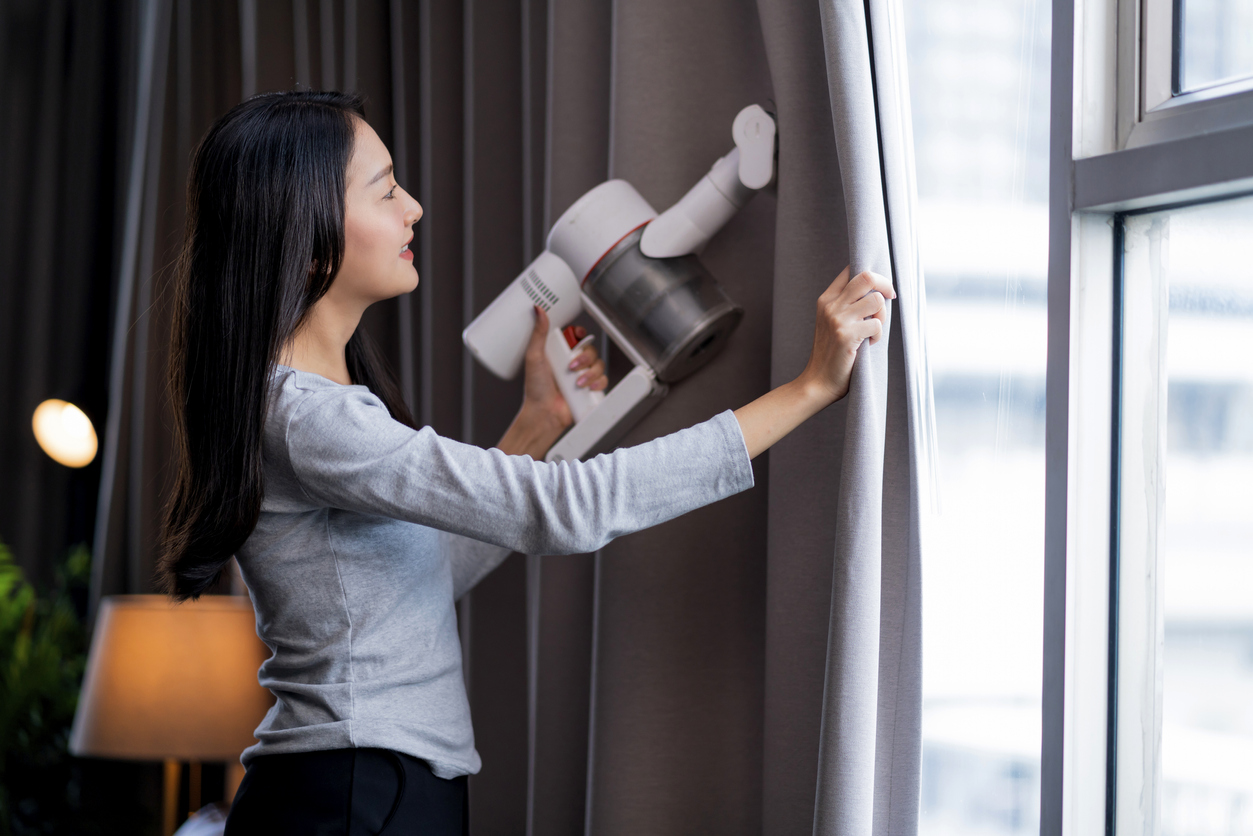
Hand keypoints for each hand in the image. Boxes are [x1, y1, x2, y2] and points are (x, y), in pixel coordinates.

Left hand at [495, 306, 606, 457]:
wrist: (544, 414)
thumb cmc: (535, 390)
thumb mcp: (534, 357)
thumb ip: (538, 334)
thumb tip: (538, 311)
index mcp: (559, 352)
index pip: (576, 336)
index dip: (580, 334)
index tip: (577, 335)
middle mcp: (572, 363)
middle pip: (590, 349)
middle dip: (585, 357)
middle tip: (572, 366)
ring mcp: (581, 376)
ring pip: (598, 364)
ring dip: (589, 373)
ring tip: (576, 382)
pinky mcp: (589, 389)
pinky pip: (603, 380)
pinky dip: (597, 383)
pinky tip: (585, 388)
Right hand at [732, 266, 894, 459]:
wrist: (818, 382)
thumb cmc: (831, 354)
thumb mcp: (832, 323)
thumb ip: (847, 305)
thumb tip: (878, 289)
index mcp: (826, 299)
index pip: (851, 270)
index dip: (872, 275)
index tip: (881, 288)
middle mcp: (830, 305)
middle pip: (866, 277)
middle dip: (885, 284)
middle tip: (891, 297)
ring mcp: (837, 319)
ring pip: (876, 299)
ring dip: (883, 315)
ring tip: (874, 329)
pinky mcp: (846, 335)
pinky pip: (876, 324)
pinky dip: (878, 335)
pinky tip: (870, 344)